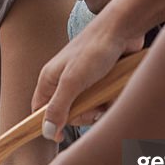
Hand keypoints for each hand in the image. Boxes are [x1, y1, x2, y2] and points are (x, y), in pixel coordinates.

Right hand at [32, 14, 143, 141]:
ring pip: (87, 107)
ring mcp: (83, 80)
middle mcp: (64, 80)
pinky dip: (110, 100)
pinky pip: (102, 99)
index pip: (40, 109)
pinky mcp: (100, 79)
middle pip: (67, 113)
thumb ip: (58, 106)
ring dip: (99, 108)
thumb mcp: (73, 81)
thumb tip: (46, 131)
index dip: (48, 124)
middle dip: (82, 115)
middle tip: (94, 108)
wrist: (124, 28)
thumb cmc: (95, 49)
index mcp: (50, 78)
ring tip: (108, 97)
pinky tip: (116, 92)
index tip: (60, 136)